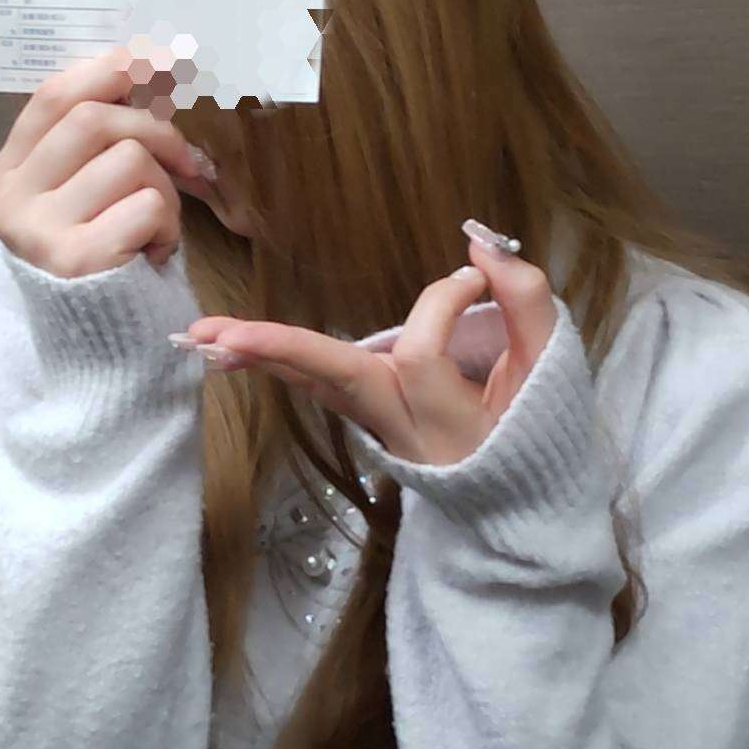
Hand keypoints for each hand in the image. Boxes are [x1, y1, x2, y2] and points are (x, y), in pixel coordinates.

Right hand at [0, 47, 215, 278]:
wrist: (103, 348)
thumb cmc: (106, 260)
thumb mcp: (89, 195)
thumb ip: (102, 141)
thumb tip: (154, 63)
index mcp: (9, 174)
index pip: (53, 96)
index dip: (110, 68)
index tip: (158, 57)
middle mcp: (12, 200)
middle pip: (94, 119)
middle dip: (156, 130)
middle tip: (189, 162)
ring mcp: (40, 230)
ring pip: (130, 160)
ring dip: (167, 190)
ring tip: (156, 228)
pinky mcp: (78, 260)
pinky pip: (148, 205)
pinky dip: (168, 226)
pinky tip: (152, 253)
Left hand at [180, 236, 559, 464]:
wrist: (517, 502)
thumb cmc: (536, 430)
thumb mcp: (549, 368)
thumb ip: (526, 303)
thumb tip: (482, 246)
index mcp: (448, 423)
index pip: (423, 350)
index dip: (445, 301)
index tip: (478, 280)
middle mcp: (398, 429)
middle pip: (335, 382)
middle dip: (282, 351)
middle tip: (222, 336)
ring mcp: (372, 426)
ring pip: (312, 387)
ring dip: (258, 356)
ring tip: (199, 336)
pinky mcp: (360, 415)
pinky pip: (312, 385)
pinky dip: (275, 360)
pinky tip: (226, 347)